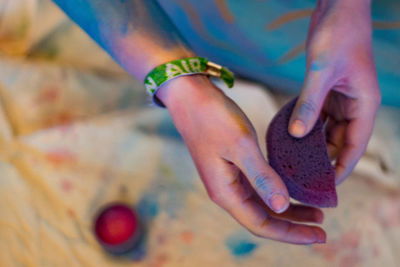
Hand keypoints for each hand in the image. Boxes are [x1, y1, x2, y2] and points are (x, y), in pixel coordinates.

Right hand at [156, 75, 325, 243]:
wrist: (189, 96)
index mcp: (226, 192)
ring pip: (261, 203)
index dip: (291, 233)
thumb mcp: (241, 146)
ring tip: (314, 211)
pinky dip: (277, 192)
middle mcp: (226, 191)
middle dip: (293, 226)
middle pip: (263, 218)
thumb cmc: (212, 118)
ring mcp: (228, 179)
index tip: (320, 235)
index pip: (261, 224)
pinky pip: (257, 188)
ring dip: (288, 210)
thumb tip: (282, 206)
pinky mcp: (232, 166)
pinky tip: (292, 188)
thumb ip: (262, 177)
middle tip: (322, 228)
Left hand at [289, 0, 380, 184]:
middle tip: (301, 177)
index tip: (327, 186)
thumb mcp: (322, 70)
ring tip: (293, 161)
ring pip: (327, 130)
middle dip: (323, 159)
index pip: (355, 146)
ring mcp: (340, 98)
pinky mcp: (327, 90)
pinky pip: (317, 115)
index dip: (342, 168)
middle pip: (340, 142)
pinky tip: (290, 136)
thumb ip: (309, 103)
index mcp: (363, 105)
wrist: (337, 7)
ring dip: (312, 144)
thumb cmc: (338, 33)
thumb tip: (298, 134)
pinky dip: (305, 125)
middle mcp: (354, 105)